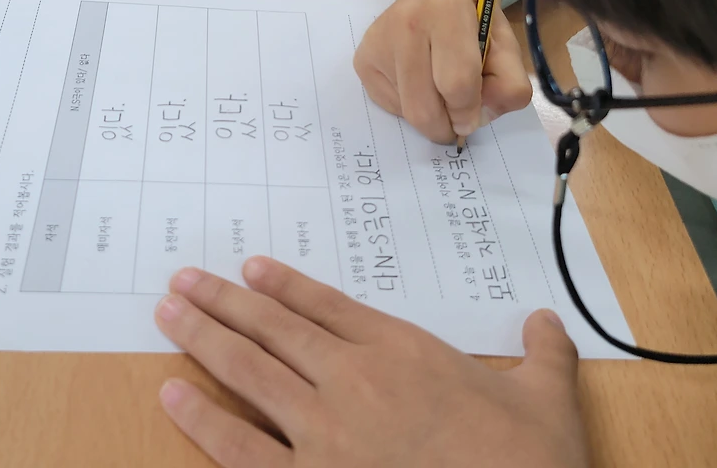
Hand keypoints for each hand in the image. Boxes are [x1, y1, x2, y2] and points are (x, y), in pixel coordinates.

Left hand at [155, 258, 588, 467]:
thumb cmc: (529, 461)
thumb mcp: (547, 399)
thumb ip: (544, 353)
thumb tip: (548, 321)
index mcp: (404, 352)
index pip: (328, 306)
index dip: (286, 286)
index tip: (251, 269)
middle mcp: (354, 380)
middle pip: (275, 329)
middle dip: (224, 302)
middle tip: (183, 281)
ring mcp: (326, 432)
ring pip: (250, 372)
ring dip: (203, 339)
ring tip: (168, 315)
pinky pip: (241, 448)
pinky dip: (204, 419)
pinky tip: (173, 394)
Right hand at [353, 0, 531, 143]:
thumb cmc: (476, 17)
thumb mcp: (507, 45)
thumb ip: (510, 85)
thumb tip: (480, 118)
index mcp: (445, 9)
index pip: (456, 84)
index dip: (470, 112)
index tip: (476, 114)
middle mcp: (405, 22)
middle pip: (423, 108)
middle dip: (446, 126)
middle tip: (458, 120)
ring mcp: (377, 41)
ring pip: (405, 111)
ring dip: (430, 116)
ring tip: (442, 92)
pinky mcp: (362, 58)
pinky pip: (388, 105)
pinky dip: (410, 106)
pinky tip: (421, 82)